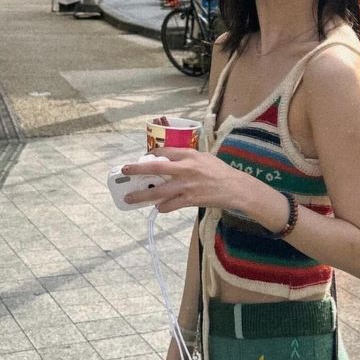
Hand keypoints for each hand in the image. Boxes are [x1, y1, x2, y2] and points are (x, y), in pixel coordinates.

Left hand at [122, 147, 248, 213]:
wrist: (235, 188)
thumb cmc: (220, 171)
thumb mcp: (203, 157)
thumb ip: (187, 158)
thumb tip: (170, 162)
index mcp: (189, 155)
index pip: (163, 152)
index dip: (150, 155)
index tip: (143, 158)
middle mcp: (185, 168)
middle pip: (155, 168)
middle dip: (137, 169)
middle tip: (124, 170)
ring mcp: (186, 185)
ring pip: (158, 191)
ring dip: (141, 195)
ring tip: (130, 198)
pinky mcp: (190, 199)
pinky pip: (170, 205)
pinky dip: (162, 207)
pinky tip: (159, 207)